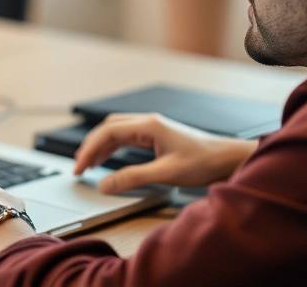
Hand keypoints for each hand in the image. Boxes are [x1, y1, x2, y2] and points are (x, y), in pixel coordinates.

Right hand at [73, 113, 256, 192]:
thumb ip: (132, 178)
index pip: (107, 132)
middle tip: (79, 167)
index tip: (79, 168)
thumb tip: (104, 185)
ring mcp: (153, 128)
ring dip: (100, 146)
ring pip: (116, 131)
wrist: (227, 158)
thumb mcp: (165, 173)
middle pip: (108, 128)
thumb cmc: (203, 162)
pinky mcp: (157, 136)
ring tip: (88, 165)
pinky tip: (108, 160)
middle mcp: (148, 122)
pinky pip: (127, 137)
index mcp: (149, 125)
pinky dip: (113, 148)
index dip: (89, 149)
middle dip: (90, 146)